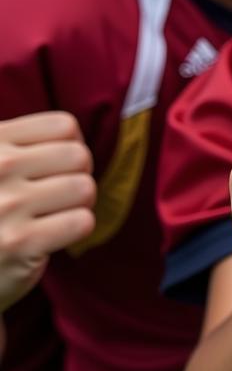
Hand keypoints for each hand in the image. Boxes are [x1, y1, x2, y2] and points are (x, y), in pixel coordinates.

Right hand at [0, 113, 95, 310]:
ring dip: (78, 205)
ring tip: (53, 214)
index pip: (65, 127)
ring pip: (84, 188)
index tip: (59, 166)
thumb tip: (77, 139)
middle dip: (78, 176)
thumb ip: (24, 143)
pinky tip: (52, 235)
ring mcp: (5, 206)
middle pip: (79, 156)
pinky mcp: (18, 243)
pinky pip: (82, 222)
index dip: (72, 146)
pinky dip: (76, 228)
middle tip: (58, 195)